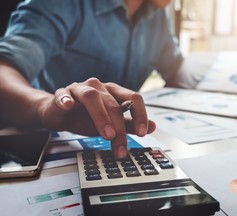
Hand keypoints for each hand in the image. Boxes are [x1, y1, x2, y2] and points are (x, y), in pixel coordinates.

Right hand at [38, 78, 155, 158]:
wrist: (60, 114)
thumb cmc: (86, 117)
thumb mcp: (111, 123)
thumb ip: (130, 124)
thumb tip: (153, 127)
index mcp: (113, 92)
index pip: (133, 97)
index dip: (140, 114)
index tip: (143, 133)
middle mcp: (99, 87)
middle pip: (113, 103)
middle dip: (119, 128)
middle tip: (121, 148)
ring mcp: (80, 89)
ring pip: (92, 97)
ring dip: (101, 116)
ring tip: (107, 135)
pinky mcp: (62, 94)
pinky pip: (64, 95)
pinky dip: (66, 99)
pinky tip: (69, 105)